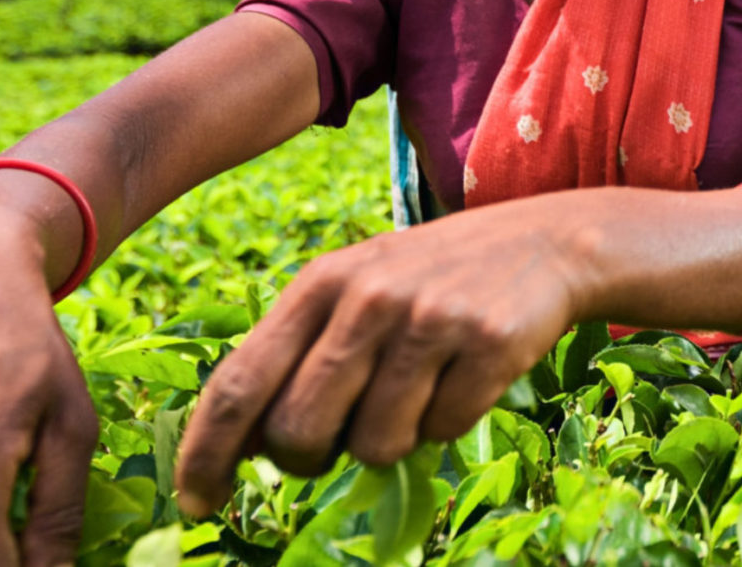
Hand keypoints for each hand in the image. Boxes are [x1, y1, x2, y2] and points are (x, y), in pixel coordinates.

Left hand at [175, 205, 585, 517]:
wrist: (546, 242)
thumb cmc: (431, 279)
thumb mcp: (356, 291)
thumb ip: (301, 352)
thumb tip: (244, 444)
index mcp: (320, 284)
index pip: (239, 382)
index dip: (206, 451)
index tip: (195, 499)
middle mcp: (367, 298)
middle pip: (298, 431)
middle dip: (308, 459)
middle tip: (334, 445)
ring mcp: (429, 320)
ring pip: (375, 445)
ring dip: (392, 439)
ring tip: (418, 389)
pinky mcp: (488, 344)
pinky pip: (442, 432)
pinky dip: (448, 422)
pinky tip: (463, 376)